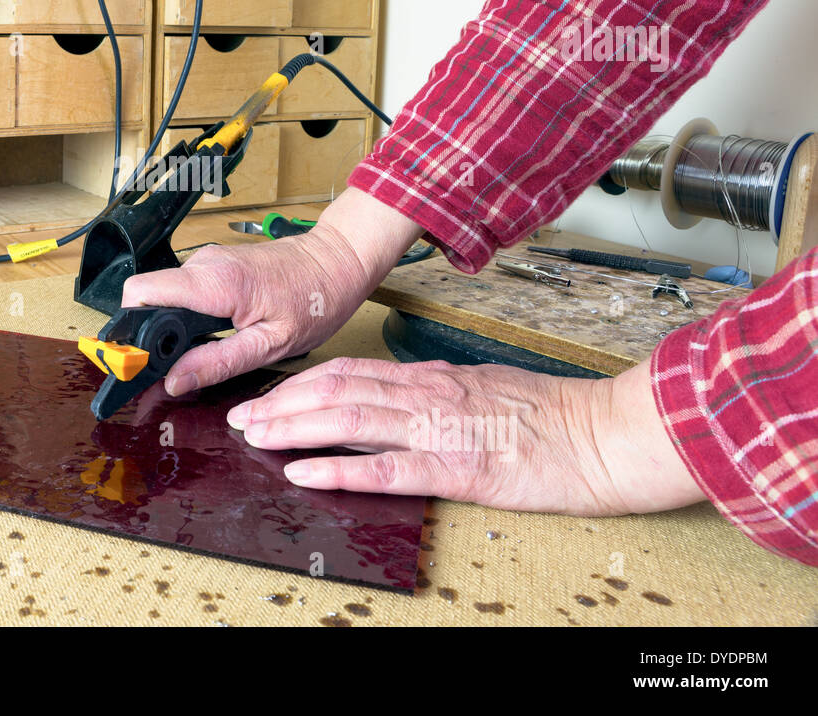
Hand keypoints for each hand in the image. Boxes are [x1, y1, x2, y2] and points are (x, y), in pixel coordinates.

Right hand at [121, 188, 423, 395]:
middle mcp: (203, 265)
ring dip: (171, 327)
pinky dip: (186, 315)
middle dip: (153, 335)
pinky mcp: (213, 264)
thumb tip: (174, 382)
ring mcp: (206, 261)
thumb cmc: (314, 300)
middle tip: (178, 366)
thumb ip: (218, 363)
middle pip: (148, 300)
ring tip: (202, 350)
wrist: (337, 261)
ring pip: (164, 296)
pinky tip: (215, 332)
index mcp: (214, 283)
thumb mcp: (269, 345)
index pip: (140, 293)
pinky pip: (183, 291)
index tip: (138, 360)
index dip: (130, 329)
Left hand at [226, 354, 705, 515]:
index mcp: (432, 378)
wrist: (603, 433)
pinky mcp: (456, 468)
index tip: (266, 395)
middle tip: (241, 417)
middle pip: (336, 391)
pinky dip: (339, 468)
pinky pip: (385, 468)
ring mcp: (438, 429)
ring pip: (349, 419)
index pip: (349, 372)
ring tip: (255, 437)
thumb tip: (393, 398)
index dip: (299, 383)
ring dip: (294, 429)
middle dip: (281, 404)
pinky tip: (305, 472)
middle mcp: (426, 395)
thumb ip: (435, 392)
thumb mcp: (482, 390)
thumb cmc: (550, 416)